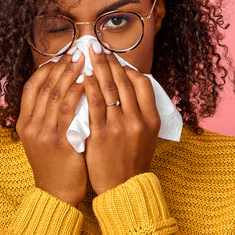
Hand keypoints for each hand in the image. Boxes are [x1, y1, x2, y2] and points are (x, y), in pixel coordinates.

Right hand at [16, 53, 87, 206]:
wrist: (56, 193)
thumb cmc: (54, 164)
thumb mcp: (42, 138)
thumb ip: (47, 116)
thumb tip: (61, 89)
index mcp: (25, 123)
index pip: (31, 87)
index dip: (46, 69)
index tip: (60, 57)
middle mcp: (31, 125)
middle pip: (44, 87)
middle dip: (61, 66)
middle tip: (76, 52)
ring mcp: (44, 133)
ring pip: (55, 94)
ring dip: (70, 73)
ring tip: (83, 60)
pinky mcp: (60, 141)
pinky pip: (68, 110)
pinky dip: (76, 92)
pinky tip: (86, 81)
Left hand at [82, 46, 160, 194]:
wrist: (123, 188)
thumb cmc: (132, 161)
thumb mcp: (146, 136)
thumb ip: (141, 112)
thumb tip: (129, 86)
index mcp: (152, 118)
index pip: (142, 82)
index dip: (127, 67)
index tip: (114, 57)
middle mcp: (138, 119)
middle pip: (123, 81)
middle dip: (109, 60)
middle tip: (97, 45)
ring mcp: (120, 126)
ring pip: (109, 88)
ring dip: (97, 67)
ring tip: (88, 53)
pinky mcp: (102, 134)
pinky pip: (94, 105)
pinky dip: (89, 87)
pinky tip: (82, 76)